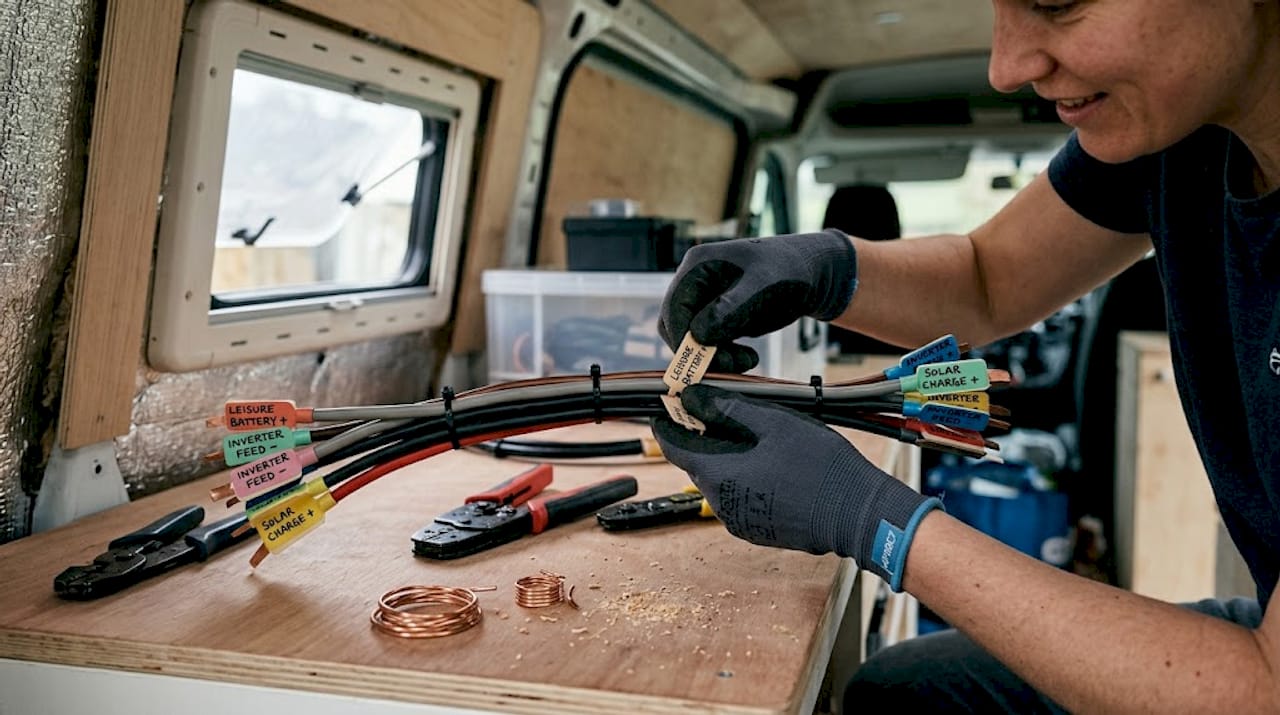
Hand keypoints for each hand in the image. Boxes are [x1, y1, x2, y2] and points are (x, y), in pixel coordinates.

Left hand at [651, 384, 940, 589]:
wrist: (858, 515)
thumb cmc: (820, 465)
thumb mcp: (773, 423)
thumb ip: (727, 409)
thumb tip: (690, 397)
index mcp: (718, 475)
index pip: (673, 446)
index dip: (668, 422)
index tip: (671, 403)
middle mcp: (721, 504)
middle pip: (697, 462)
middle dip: (703, 435)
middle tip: (722, 408)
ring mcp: (740, 522)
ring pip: (720, 480)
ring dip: (727, 456)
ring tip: (755, 433)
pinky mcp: (759, 531)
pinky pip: (740, 497)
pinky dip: (744, 477)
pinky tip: (770, 461)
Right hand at [658, 230, 856, 371]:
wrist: (813, 276)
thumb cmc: (790, 270)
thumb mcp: (763, 285)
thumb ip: (730, 308)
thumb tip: (698, 334)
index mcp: (698, 266)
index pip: (674, 307)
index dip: (682, 337)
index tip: (702, 360)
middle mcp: (697, 284)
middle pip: (677, 326)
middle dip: (698, 350)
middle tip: (729, 364)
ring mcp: (707, 302)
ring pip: (693, 340)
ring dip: (714, 358)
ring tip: (746, 361)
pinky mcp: (719, 319)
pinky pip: (710, 345)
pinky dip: (725, 357)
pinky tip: (748, 359)